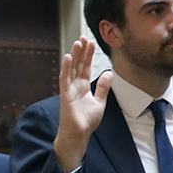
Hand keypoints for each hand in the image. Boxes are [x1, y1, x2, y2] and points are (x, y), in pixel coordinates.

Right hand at [53, 36, 111, 172]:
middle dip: (82, 51)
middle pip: (78, 65)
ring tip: (78, 42)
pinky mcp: (65, 95)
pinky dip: (66, 68)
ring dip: (74, 55)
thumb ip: (103, 87)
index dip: (88, 55)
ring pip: (71, 68)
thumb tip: (108, 73)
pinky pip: (65, 79)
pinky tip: (69, 57)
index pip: (85, 67)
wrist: (79, 135)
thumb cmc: (87, 121)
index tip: (91, 43)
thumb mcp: (100, 102)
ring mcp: (69, 89)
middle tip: (85, 37)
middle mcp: (75, 85)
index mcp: (83, 87)